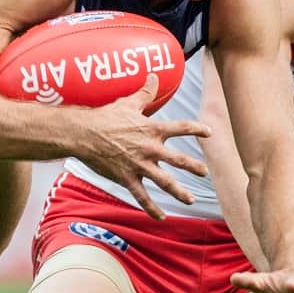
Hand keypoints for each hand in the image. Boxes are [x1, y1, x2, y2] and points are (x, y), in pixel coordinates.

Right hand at [79, 74, 211, 219]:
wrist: (83, 134)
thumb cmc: (104, 117)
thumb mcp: (127, 103)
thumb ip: (144, 92)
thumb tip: (153, 75)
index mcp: (151, 129)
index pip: (180, 128)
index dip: (197, 129)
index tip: (209, 132)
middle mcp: (149, 148)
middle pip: (178, 159)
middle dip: (194, 166)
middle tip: (205, 171)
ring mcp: (139, 165)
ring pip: (165, 182)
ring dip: (180, 192)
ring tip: (191, 199)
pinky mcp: (127, 178)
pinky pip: (142, 196)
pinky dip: (152, 208)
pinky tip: (161, 217)